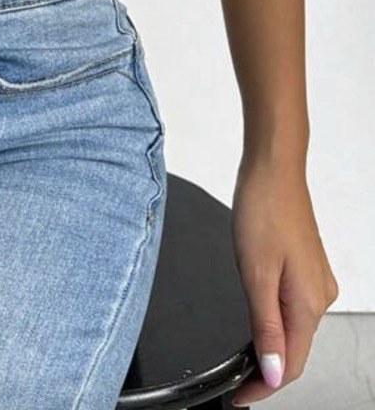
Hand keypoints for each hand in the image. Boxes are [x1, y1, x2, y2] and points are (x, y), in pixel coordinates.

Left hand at [229, 153, 338, 405]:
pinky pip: (294, 311)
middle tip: (235, 388)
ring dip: (271, 350)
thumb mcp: (256, 273)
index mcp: (308, 303)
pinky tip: (259, 327)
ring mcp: (316, 282)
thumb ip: (264, 326)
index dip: (262, 388)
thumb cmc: (262, 210)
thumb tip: (271, 372)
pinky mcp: (308, 269)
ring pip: (295, 331)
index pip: (289, 364)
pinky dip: (276, 326)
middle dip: (266, 374)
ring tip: (243, 366)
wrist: (273, 168)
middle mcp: (319, 297)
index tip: (237, 399)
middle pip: (295, 352)